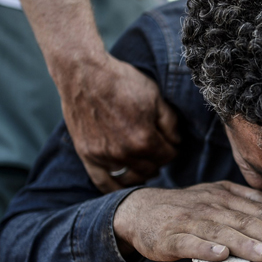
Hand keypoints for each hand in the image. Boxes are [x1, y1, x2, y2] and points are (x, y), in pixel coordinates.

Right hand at [12, 0, 179, 193]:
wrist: (84, 74)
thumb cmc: (122, 82)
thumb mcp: (156, 97)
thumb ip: (170, 123)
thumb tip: (176, 142)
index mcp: (144, 140)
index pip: (168, 156)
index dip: (173, 149)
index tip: (171, 143)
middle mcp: (124, 153)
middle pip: (151, 169)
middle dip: (158, 160)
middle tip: (157, 150)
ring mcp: (104, 157)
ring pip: (130, 178)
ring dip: (140, 173)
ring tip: (143, 163)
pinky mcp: (87, 155)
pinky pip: (102, 182)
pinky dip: (114, 187)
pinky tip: (122, 181)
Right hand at [113, 182, 261, 261]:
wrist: (140, 210)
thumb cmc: (187, 208)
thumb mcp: (219, 196)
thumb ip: (250, 201)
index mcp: (226, 197)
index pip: (261, 211)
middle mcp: (211, 206)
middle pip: (246, 221)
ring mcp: (190, 221)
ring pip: (222, 232)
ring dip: (245, 243)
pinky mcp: (170, 237)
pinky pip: (190, 243)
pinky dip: (205, 248)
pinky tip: (220, 255)